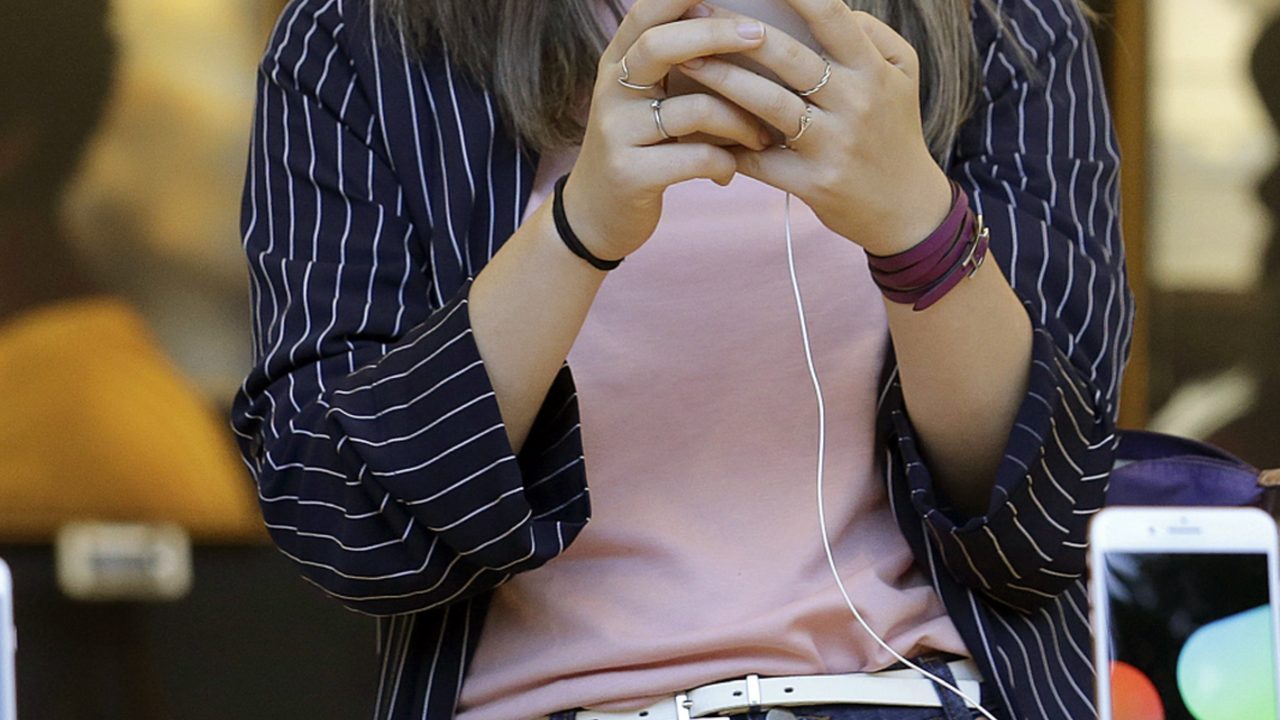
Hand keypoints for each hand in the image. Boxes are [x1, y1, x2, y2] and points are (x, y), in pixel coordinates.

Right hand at [563, 0, 776, 262]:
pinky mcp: (630, 174)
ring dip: (741, 121)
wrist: (594, 216)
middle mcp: (610, 90)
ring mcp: (616, 132)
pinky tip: (729, 173)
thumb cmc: (639, 149)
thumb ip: (676, 65)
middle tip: (760, 36)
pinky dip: (725, 164)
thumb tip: (743, 25)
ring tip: (762, 136)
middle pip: (660, 46)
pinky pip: (696, 158)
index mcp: (617, 64)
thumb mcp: (645, 100)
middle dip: (716, 35)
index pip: (646, 11)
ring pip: (693, 109)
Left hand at [676, 0, 952, 255]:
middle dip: (735, 31)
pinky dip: (726, 143)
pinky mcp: (812, 183)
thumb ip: (870, 34)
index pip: (831, 16)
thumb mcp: (902, 74)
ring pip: (767, 104)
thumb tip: (826, 7)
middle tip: (696, 11)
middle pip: (787, 57)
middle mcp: (854, 103)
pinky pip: (759, 159)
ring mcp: (832, 145)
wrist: (906, 208)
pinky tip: (694, 127)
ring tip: (687, 61)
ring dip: (721, 80)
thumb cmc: (895, 130)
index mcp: (872, 70)